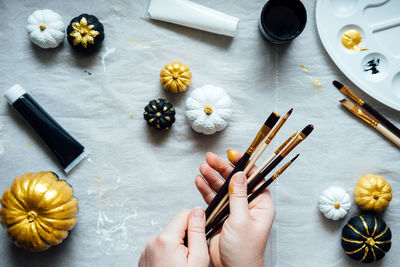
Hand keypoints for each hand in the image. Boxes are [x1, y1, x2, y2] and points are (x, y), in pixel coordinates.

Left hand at [139, 208, 209, 266]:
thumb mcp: (198, 258)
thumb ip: (198, 231)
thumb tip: (198, 211)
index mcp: (166, 239)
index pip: (184, 214)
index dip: (196, 222)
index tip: (201, 235)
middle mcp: (153, 242)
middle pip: (176, 227)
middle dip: (187, 237)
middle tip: (192, 257)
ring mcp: (146, 250)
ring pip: (169, 238)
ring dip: (178, 247)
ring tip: (182, 265)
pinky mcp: (144, 258)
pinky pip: (160, 248)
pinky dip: (168, 254)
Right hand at [195, 150, 274, 266]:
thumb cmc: (244, 251)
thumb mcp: (242, 221)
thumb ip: (238, 197)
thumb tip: (239, 175)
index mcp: (260, 204)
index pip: (253, 178)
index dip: (243, 164)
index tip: (232, 154)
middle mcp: (247, 204)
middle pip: (234, 180)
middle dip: (222, 168)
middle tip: (210, 159)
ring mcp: (233, 209)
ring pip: (222, 188)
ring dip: (212, 177)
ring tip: (202, 168)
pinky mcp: (221, 215)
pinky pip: (213, 198)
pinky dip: (206, 189)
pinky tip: (200, 181)